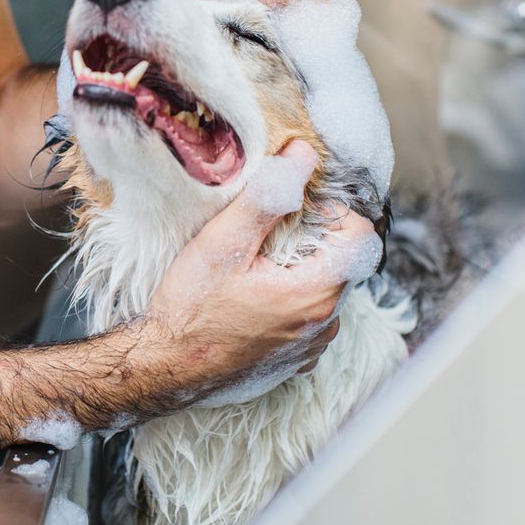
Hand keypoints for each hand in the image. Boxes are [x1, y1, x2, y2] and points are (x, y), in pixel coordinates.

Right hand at [139, 140, 376, 394]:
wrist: (164, 367)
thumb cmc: (190, 308)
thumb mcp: (224, 242)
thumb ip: (269, 196)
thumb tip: (303, 157)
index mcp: (317, 293)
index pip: (361, 236)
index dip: (332, 212)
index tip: (293, 209)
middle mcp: (325, 324)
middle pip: (343, 261)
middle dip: (313, 239)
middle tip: (267, 234)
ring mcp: (311, 346)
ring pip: (326, 289)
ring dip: (301, 270)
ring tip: (257, 266)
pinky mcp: (295, 360)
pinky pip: (309, 317)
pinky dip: (291, 299)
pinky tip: (254, 296)